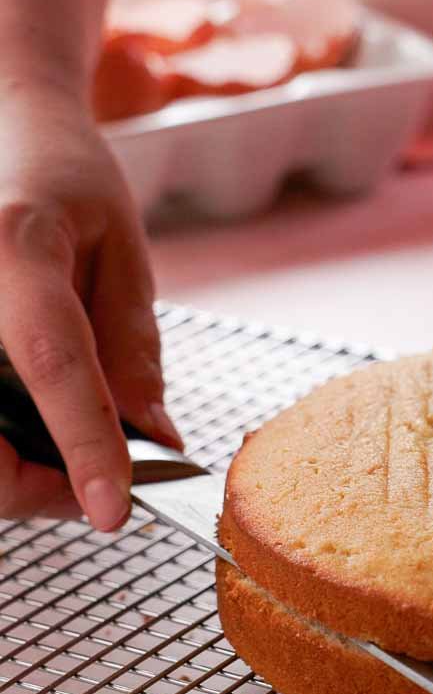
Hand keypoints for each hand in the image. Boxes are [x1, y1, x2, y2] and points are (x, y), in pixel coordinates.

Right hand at [0, 79, 178, 529]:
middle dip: (38, 487)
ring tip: (71, 462)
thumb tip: (157, 442)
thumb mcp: (121, 249)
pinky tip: (32, 435)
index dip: (84, 447)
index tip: (115, 511)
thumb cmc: (65, 181)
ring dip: (13, 477)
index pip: (52, 364)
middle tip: (102, 492)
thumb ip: (133, 347)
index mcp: (17, 248)